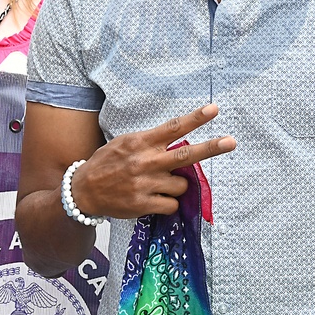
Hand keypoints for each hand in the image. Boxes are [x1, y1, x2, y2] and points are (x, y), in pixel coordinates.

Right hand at [71, 103, 235, 219]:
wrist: (83, 192)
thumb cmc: (108, 163)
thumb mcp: (126, 143)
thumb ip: (150, 142)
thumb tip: (179, 141)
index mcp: (141, 142)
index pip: (173, 127)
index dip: (195, 118)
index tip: (213, 109)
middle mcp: (145, 161)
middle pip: (186, 154)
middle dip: (211, 147)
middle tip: (231, 142)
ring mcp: (145, 184)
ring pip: (181, 185)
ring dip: (175, 186)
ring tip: (156, 185)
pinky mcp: (143, 205)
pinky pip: (172, 204)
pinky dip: (168, 203)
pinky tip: (153, 199)